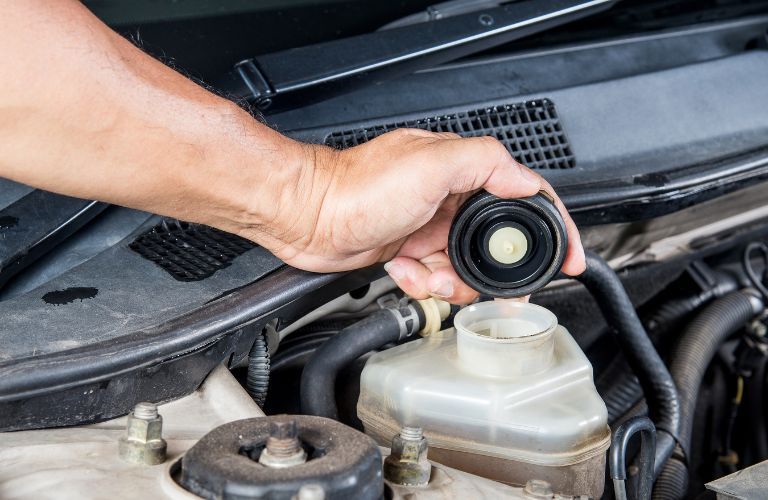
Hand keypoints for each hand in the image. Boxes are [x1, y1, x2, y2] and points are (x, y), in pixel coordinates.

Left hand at [242, 129, 584, 303]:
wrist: (307, 216)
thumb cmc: (357, 187)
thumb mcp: (430, 163)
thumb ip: (485, 164)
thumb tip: (527, 181)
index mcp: (462, 173)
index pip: (525, 196)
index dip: (553, 227)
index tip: (569, 257)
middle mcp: (448, 199)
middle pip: (496, 243)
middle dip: (490, 271)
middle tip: (482, 285)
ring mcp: (428, 226)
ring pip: (465, 267)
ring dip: (451, 280)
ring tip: (427, 274)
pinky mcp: (408, 250)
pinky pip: (434, 277)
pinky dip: (423, 282)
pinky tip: (404, 270)